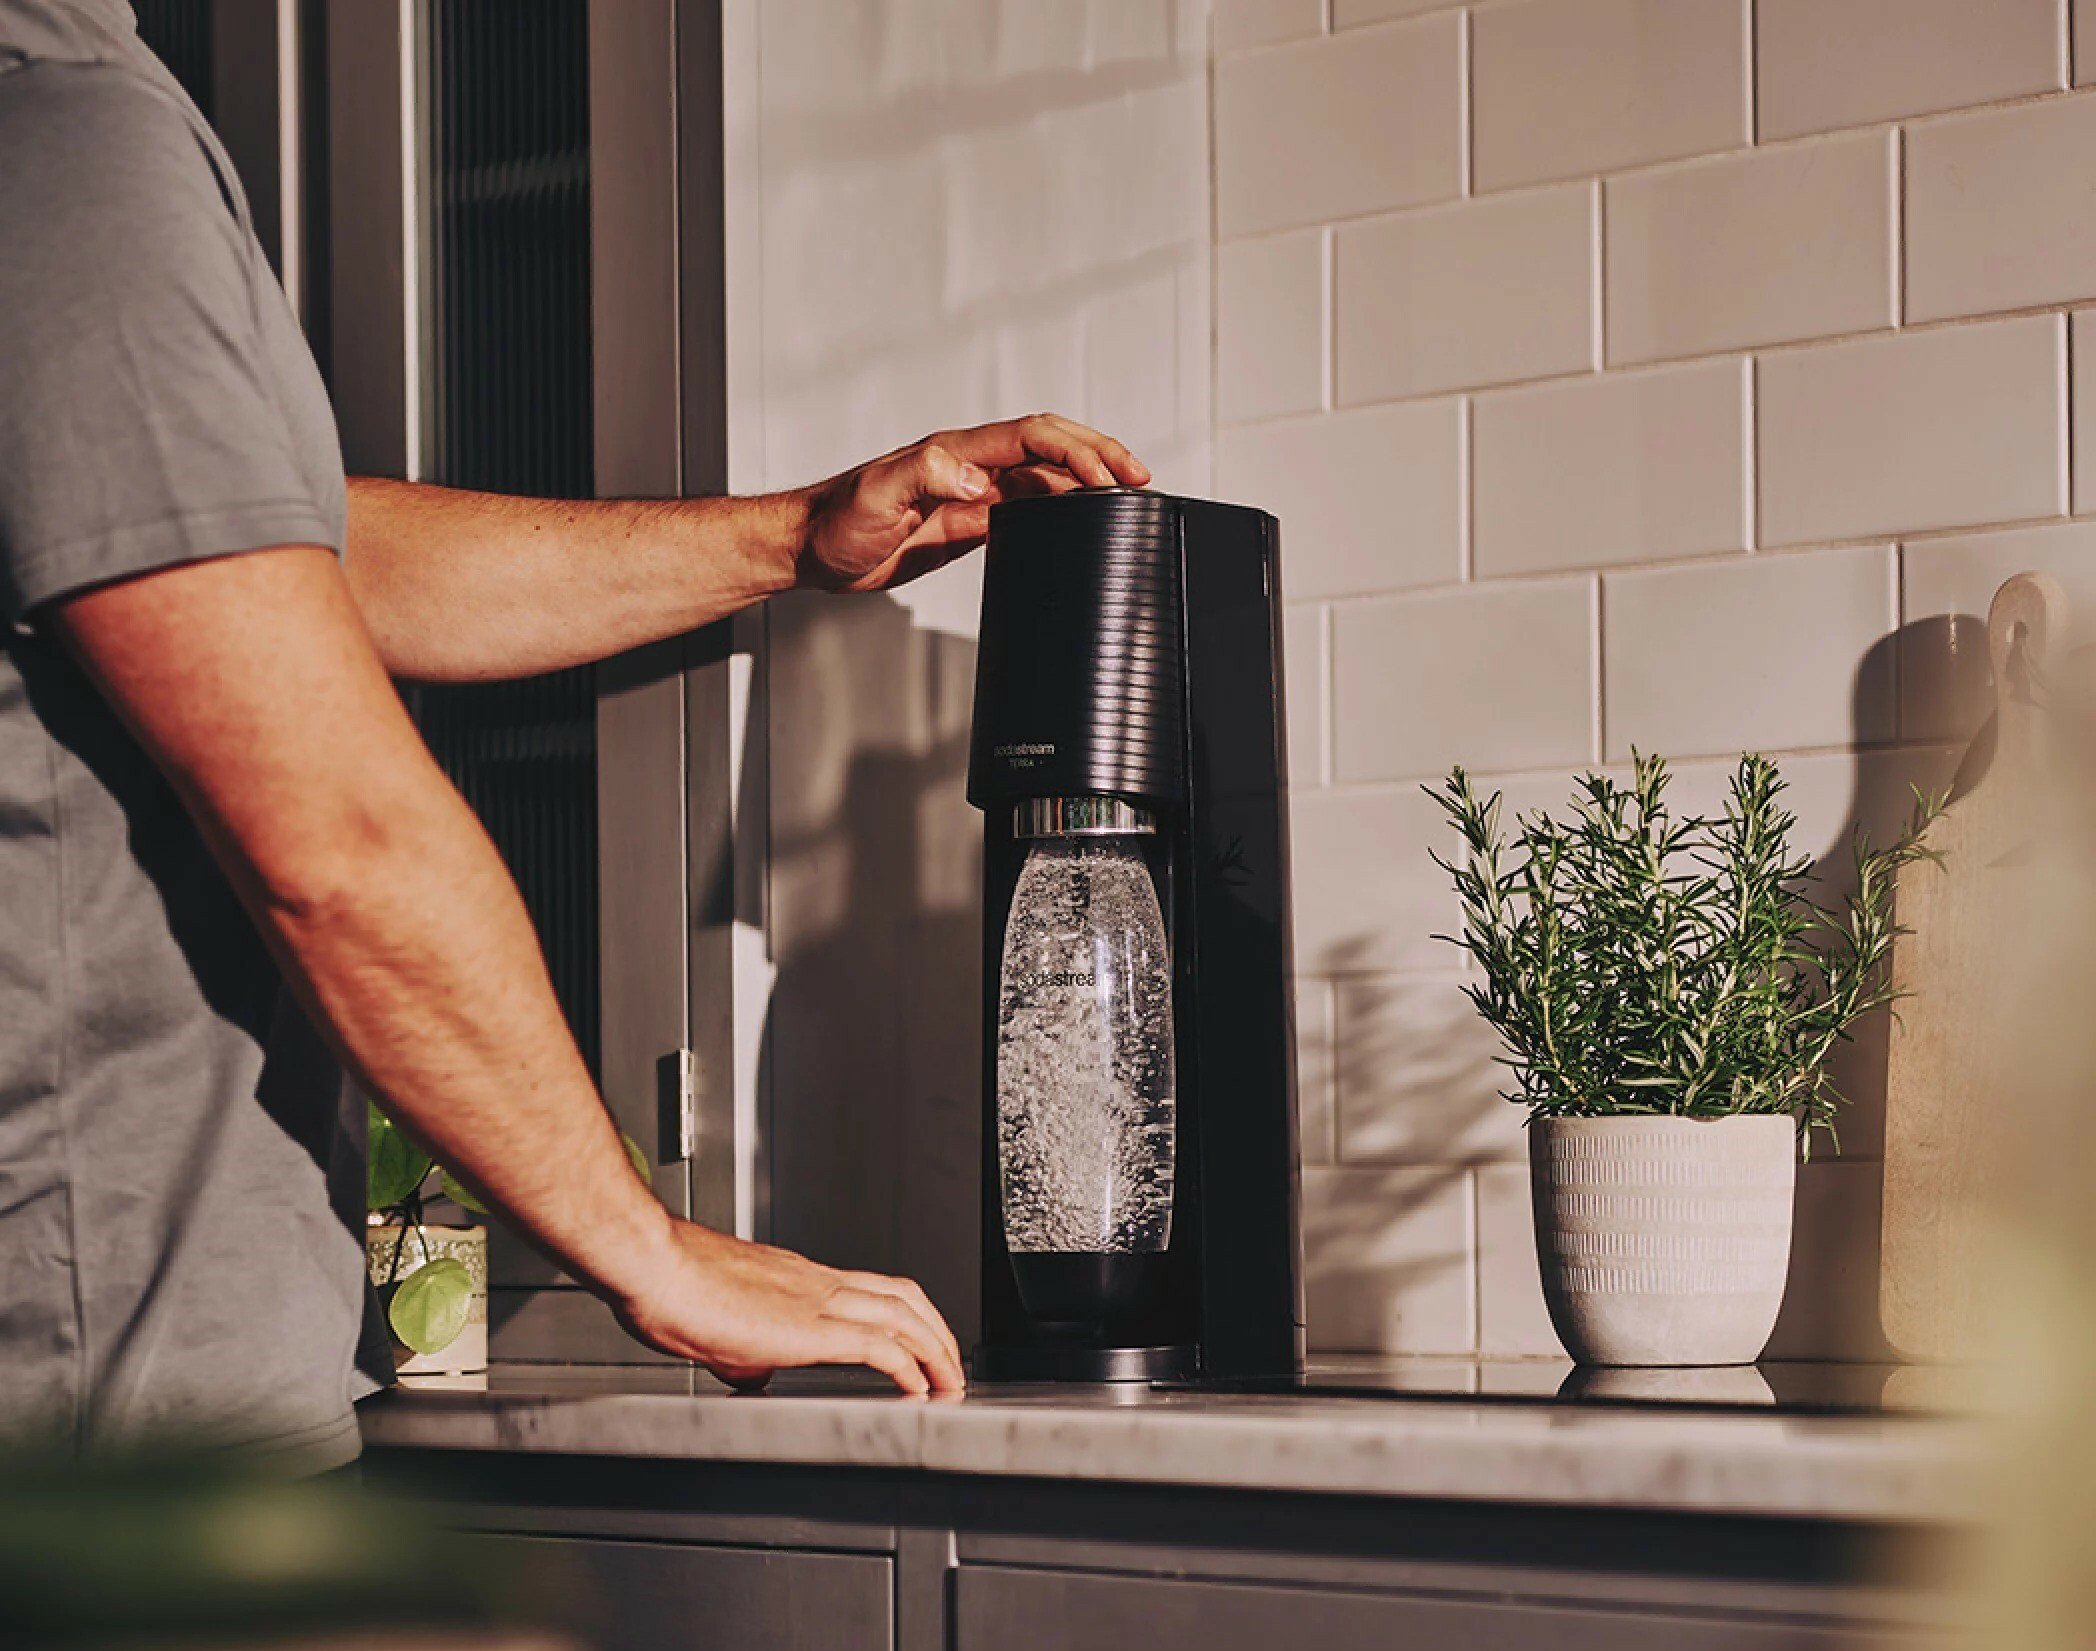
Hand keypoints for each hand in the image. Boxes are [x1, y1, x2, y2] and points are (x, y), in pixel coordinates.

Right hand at [611, 1218, 966, 1395]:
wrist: (652, 1264)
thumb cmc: (667, 1285)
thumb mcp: (715, 1322)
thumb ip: (743, 1348)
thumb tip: (753, 1372)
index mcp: (795, 1278)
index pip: (867, 1289)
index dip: (902, 1316)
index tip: (915, 1344)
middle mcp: (814, 1282)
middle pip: (901, 1295)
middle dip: (935, 1331)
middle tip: (949, 1366)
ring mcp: (815, 1299)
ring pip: (903, 1314)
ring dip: (935, 1350)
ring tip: (949, 1383)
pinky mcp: (808, 1327)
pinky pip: (878, 1345)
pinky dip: (908, 1367)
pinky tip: (918, 1390)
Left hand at [796, 413, 1150, 592]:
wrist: (811, 549)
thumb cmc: (835, 522)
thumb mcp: (876, 495)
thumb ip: (926, 476)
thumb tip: (979, 480)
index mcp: (955, 453)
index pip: (1032, 437)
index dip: (1075, 450)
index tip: (1107, 475)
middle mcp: (970, 466)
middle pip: (1050, 448)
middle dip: (1098, 456)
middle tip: (1139, 477)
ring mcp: (972, 493)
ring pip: (1044, 477)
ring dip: (1086, 482)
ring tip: (1126, 496)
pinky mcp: (968, 522)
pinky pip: (1026, 509)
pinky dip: (1061, 510)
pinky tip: (1079, 523)